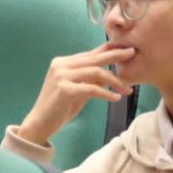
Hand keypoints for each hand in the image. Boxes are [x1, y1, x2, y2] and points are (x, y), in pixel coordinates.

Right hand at [16, 44, 135, 147]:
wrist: (40, 124)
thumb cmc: (59, 107)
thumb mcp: (78, 89)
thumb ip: (90, 79)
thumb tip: (109, 72)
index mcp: (62, 62)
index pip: (90, 53)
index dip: (108, 49)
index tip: (126, 48)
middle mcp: (61, 65)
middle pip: (94, 58)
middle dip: (116, 55)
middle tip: (133, 53)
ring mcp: (61, 76)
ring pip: (96, 72)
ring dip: (115, 81)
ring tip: (128, 89)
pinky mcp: (65, 89)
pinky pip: (92, 89)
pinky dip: (107, 93)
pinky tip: (116, 98)